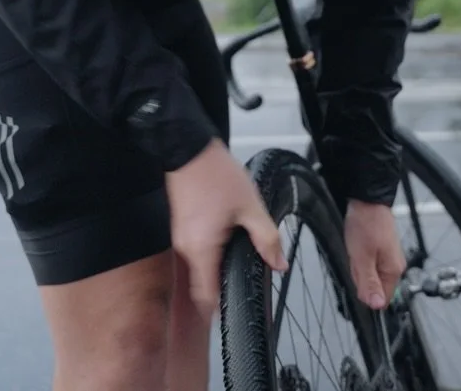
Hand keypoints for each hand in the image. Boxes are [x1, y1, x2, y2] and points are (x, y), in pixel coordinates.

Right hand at [166, 140, 287, 319]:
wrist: (188, 148)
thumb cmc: (215, 175)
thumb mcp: (250, 207)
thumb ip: (267, 239)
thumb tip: (279, 264)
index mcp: (201, 250)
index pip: (206, 296)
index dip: (221, 310)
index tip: (237, 313)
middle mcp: (186, 249)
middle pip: (202, 285)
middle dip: (223, 290)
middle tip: (246, 287)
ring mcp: (181, 238)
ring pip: (199, 268)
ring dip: (217, 271)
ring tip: (241, 262)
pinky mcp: (182, 227)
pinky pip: (196, 252)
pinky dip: (211, 255)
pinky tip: (228, 242)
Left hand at [344, 199, 405, 309]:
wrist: (367, 199)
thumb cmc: (365, 226)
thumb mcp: (362, 258)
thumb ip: (369, 283)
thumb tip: (377, 306)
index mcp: (393, 271)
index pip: (382, 299)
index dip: (366, 293)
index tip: (358, 276)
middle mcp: (395, 266)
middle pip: (374, 286)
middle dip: (360, 277)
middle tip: (356, 259)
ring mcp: (389, 256)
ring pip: (370, 273)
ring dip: (359, 266)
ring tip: (356, 249)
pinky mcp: (382, 249)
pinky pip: (368, 262)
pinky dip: (359, 257)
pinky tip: (357, 245)